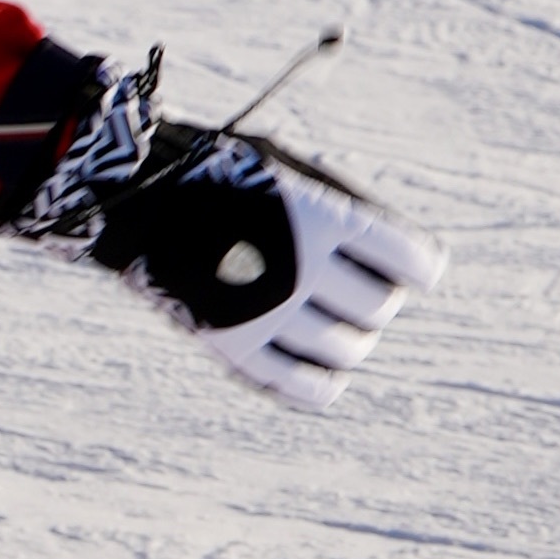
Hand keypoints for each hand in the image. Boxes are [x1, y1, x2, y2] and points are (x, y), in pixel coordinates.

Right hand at [0, 42, 441, 407]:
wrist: (136, 199)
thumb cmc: (226, 175)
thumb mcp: (296, 171)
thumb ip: (360, 211)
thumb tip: (422, 265)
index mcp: (322, 218)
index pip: (414, 264)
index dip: (417, 265)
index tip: (409, 265)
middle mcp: (300, 267)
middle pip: (380, 307)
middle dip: (375, 295)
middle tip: (350, 281)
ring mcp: (266, 313)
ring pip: (350, 349)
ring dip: (350, 334)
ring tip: (327, 314)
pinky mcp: (234, 347)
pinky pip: (307, 387)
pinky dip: (325, 380)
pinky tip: (318, 359)